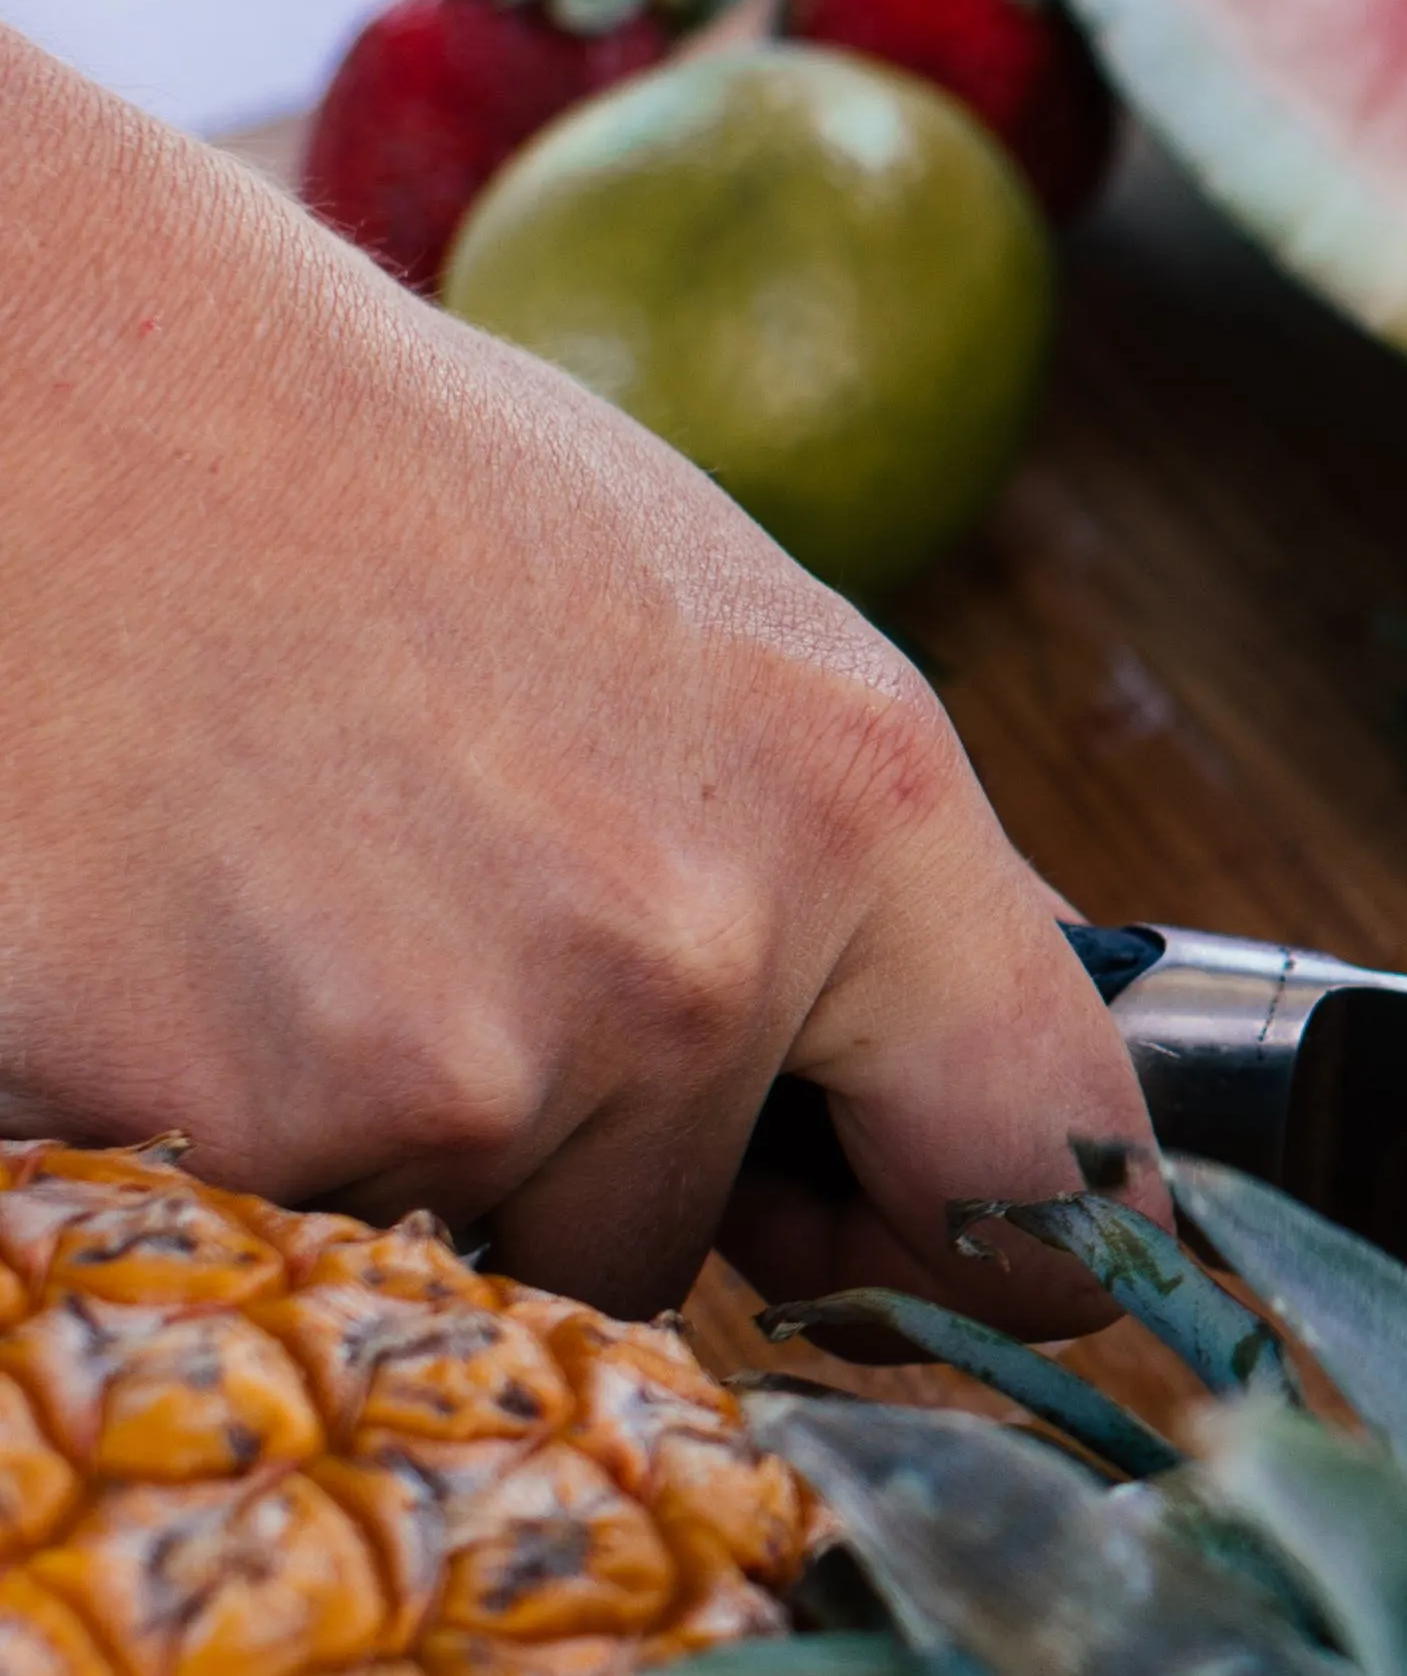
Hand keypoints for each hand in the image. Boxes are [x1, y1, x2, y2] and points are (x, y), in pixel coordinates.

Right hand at [0, 35, 1147, 1316]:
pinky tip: (192, 943)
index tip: (925, 1266)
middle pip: (675, 1238)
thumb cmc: (374, 490)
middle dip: (572, 1146)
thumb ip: (868, 884)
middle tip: (432, 920)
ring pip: (474, 1251)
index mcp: (853, 806)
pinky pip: (285, 1234)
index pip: (1039, 1159)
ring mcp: (460, 1062)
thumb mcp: (714, 631)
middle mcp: (689, 956)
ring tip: (300, 901)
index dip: (994, 1251)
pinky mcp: (237, 1131)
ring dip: (395, 1144)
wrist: (57, 409)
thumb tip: (1030, 1097)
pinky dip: (234, 1137)